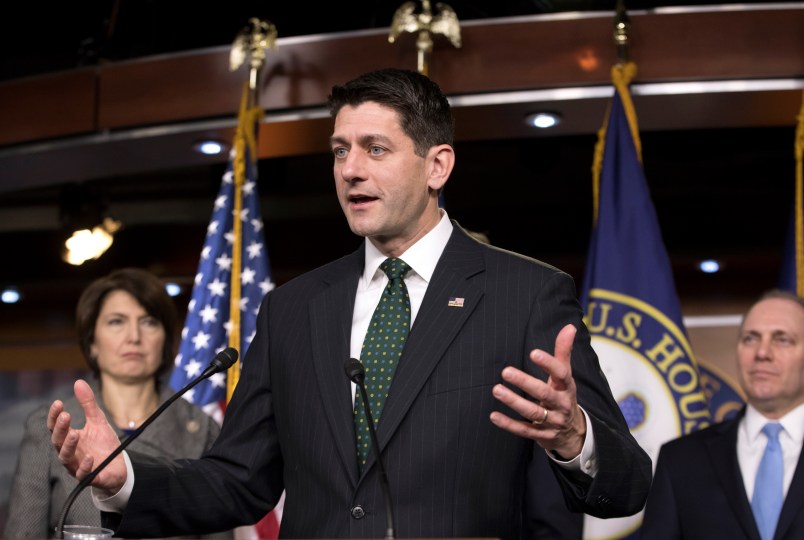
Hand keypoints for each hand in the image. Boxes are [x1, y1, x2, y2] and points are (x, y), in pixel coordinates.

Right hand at [48, 379, 127, 491]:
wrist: (118, 465)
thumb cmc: (104, 444)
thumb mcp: (98, 421)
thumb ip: (88, 404)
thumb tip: (78, 382)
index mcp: (70, 438)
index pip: (56, 427)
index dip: (55, 416)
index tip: (58, 403)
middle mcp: (70, 452)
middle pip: (58, 441)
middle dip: (60, 429)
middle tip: (66, 416)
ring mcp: (77, 465)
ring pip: (65, 458)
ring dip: (69, 446)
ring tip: (75, 434)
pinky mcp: (89, 477)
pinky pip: (83, 474)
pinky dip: (84, 466)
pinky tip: (89, 457)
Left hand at [489, 323, 585, 458]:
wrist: (573, 433)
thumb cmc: (563, 396)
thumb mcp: (565, 376)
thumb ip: (563, 351)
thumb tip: (570, 326)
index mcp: (567, 387)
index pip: (561, 374)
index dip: (548, 364)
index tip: (533, 353)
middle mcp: (561, 404)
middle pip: (544, 394)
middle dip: (525, 383)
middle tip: (505, 372)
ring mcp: (552, 422)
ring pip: (533, 413)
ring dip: (514, 402)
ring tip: (496, 390)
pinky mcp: (541, 436)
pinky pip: (524, 431)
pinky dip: (509, 424)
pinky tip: (493, 415)